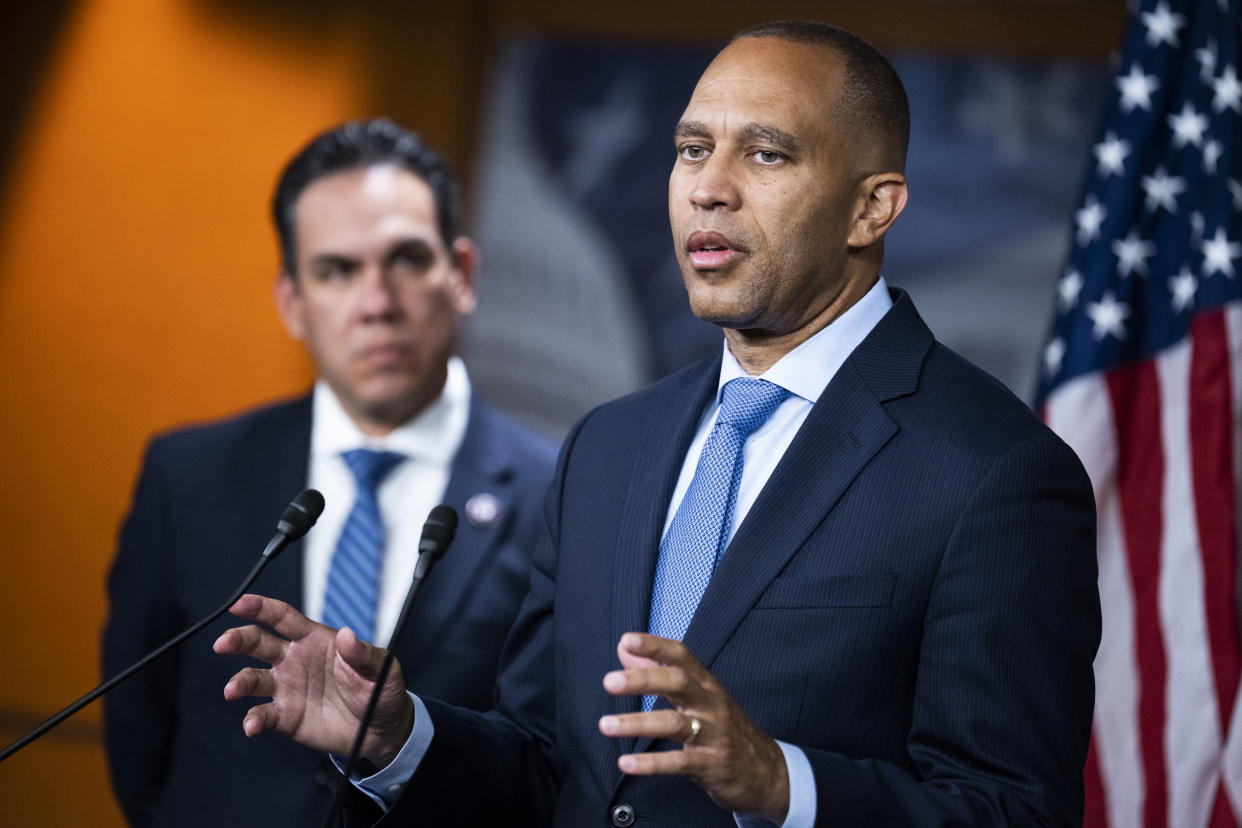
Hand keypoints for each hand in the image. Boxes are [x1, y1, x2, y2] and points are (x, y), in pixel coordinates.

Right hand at [212, 594, 413, 766]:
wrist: (379, 728)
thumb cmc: (378, 689)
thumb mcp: (379, 667)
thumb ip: (362, 653)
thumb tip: (347, 635)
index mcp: (314, 640)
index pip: (283, 618)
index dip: (261, 608)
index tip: (240, 604)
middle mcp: (293, 660)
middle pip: (258, 643)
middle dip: (238, 639)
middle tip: (223, 643)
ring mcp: (286, 688)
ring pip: (253, 679)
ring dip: (239, 683)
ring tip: (233, 690)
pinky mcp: (285, 717)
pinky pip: (262, 715)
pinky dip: (253, 720)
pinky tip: (252, 726)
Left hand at [597, 633, 789, 822]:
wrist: (766, 771)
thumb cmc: (723, 728)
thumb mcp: (696, 696)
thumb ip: (658, 672)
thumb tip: (625, 649)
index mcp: (705, 684)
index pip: (681, 656)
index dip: (655, 646)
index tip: (627, 639)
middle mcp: (710, 704)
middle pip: (678, 683)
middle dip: (643, 680)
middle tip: (609, 681)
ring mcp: (713, 734)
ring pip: (675, 724)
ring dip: (638, 723)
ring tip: (606, 725)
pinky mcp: (711, 764)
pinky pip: (679, 762)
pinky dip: (651, 763)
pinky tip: (626, 763)